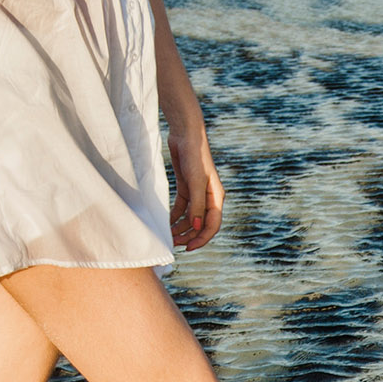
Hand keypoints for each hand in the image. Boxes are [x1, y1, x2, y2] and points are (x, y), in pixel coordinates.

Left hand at [167, 125, 223, 251]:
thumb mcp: (196, 181)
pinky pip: (181, 208)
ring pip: (191, 217)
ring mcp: (197, 193)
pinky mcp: (186, 187)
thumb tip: (196, 226)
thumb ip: (197, 205)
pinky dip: (175, 216)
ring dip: (181, 228)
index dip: (202, 238)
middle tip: (174, 243)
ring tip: (168, 236)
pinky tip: (166, 223)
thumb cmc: (194, 155)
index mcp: (216, 197)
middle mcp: (208, 197)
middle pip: (201, 224)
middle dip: (189, 235)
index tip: (188, 248)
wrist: (186, 134)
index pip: (212, 224)